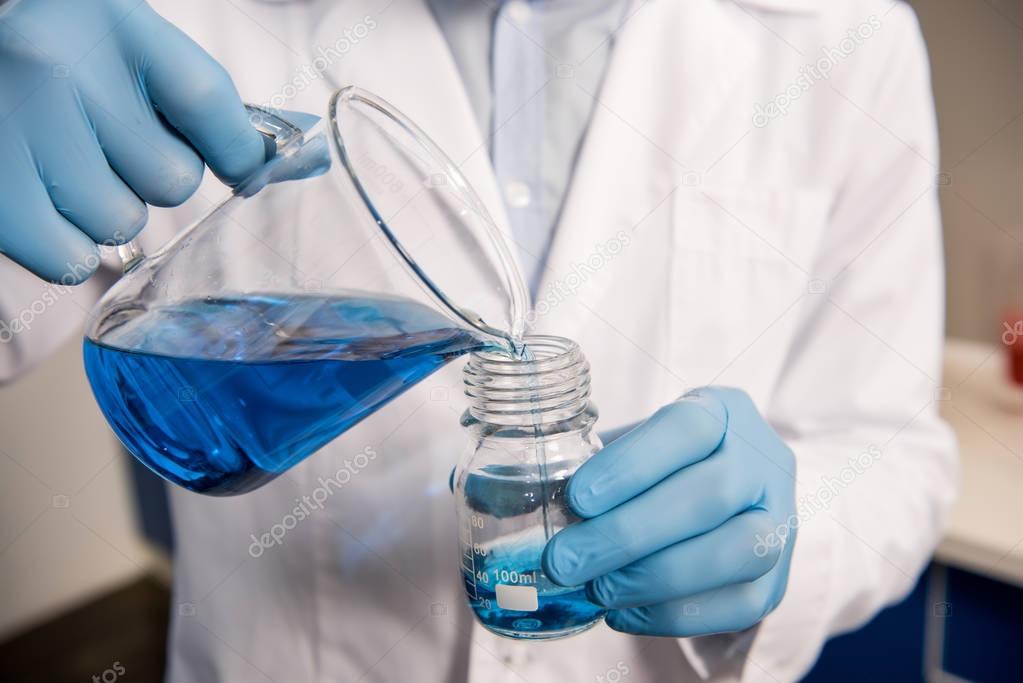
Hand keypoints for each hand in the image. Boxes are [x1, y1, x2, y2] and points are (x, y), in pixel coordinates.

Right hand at [0, 0, 264, 282]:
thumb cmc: (62, 64)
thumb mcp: (131, 54)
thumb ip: (207, 107)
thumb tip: (307, 159)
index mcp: (112, 24)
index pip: (212, 105)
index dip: (239, 154)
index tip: (242, 170)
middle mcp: (60, 66)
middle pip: (172, 180)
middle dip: (150, 176)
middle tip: (104, 144)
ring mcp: (16, 127)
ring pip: (123, 224)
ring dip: (106, 211)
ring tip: (62, 166)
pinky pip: (73, 262)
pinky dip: (68, 247)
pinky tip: (41, 201)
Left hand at [542, 387, 796, 636]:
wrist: (726, 500)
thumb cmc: (662, 467)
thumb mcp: (635, 443)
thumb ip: (593, 462)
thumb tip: (526, 498)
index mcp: (725, 412)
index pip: (686, 428)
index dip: (631, 465)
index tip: (578, 498)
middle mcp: (765, 461)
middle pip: (708, 496)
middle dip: (627, 534)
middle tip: (565, 560)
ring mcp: (781, 521)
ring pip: (736, 552)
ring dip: (655, 578)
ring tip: (598, 590)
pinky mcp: (779, 579)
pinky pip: (738, 605)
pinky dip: (673, 615)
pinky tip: (624, 613)